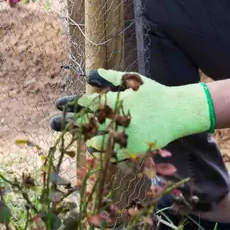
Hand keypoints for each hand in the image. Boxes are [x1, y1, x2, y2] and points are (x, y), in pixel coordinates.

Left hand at [50, 69, 214, 160]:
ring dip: (84, 138)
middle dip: (67, 124)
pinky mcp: (132, 151)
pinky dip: (102, 151)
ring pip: (95, 143)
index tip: (58, 104)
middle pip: (86, 125)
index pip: (87, 103)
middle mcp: (118, 121)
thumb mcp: (132, 81)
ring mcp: (125, 138)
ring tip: (75, 134)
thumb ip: (110, 78)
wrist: (177, 112)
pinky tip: (94, 146)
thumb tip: (89, 75)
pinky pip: (111, 155)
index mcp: (117, 102)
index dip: (71, 104)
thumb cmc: (154, 93)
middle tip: (52, 124)